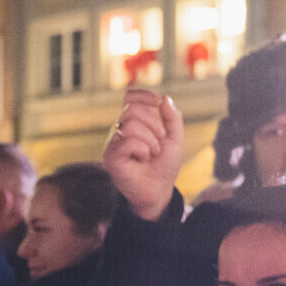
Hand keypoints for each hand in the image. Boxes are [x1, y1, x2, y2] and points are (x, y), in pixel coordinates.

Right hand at [102, 89, 184, 220]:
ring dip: (150, 141)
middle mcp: (120, 130)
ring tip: (151, 154)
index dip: (143, 95)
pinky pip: (128, 141)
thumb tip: (164, 97)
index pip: (130, 97)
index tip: (158, 103)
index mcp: (133, 122)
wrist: (159, 190)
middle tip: (159, 143)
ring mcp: (113, 143)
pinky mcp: (110, 156)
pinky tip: (141, 160)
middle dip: (154, 125)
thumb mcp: (175, 138)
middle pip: (133, 109)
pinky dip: (142, 150)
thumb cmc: (164, 165)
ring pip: (131, 125)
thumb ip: (172, 117)